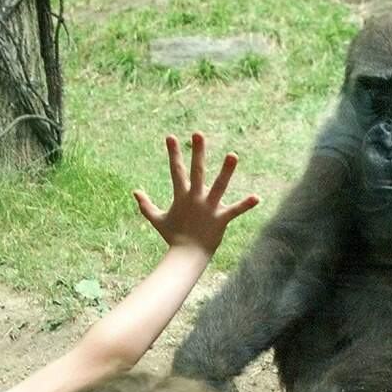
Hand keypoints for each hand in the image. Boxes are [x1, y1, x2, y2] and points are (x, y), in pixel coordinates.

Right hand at [133, 132, 258, 254]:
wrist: (186, 257)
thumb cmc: (173, 238)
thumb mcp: (157, 220)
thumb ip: (146, 205)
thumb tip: (135, 191)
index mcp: (182, 196)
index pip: (176, 171)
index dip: (173, 153)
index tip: (171, 136)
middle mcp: (195, 199)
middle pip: (197, 171)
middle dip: (198, 153)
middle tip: (199, 134)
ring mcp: (208, 208)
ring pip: (218, 186)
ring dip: (226, 171)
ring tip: (233, 155)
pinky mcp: (220, 219)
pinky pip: (235, 210)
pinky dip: (245, 205)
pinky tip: (256, 197)